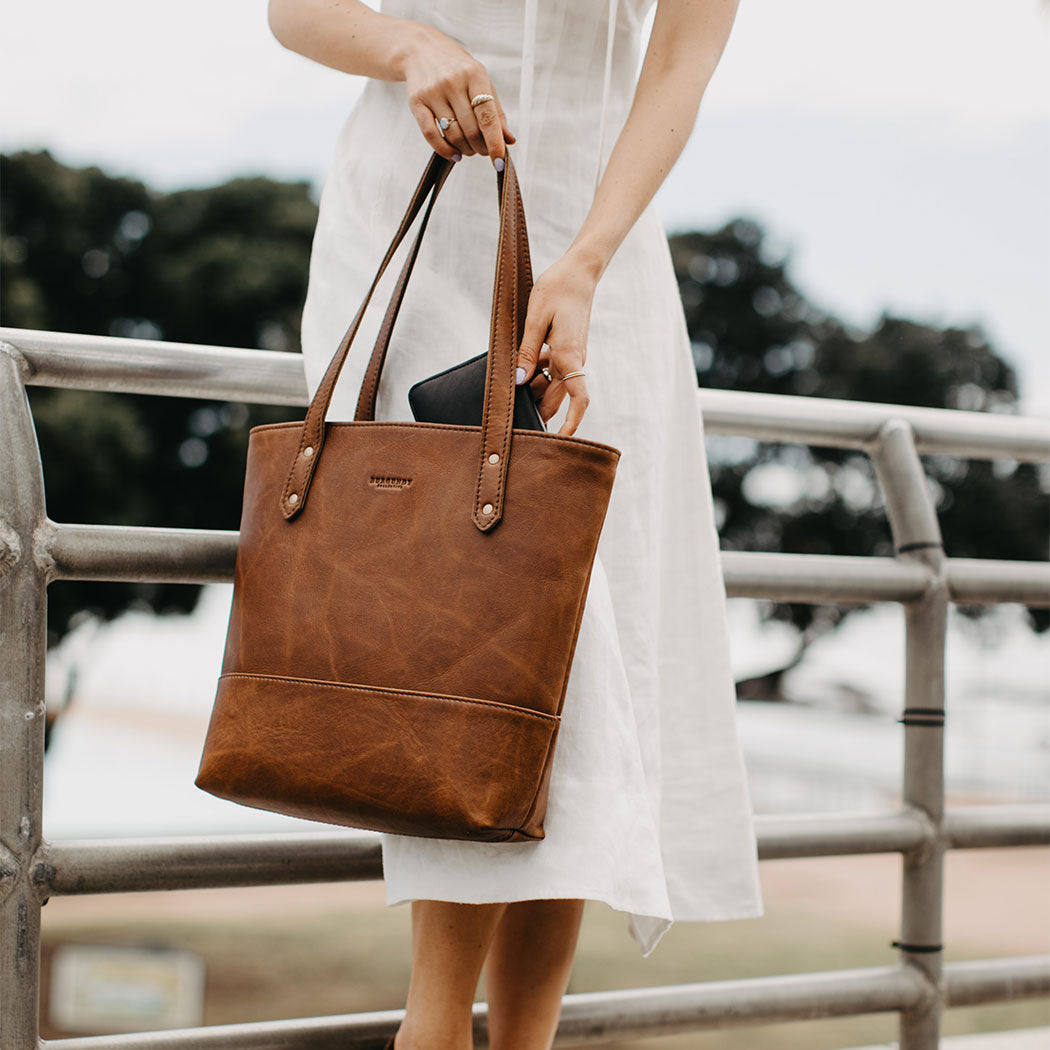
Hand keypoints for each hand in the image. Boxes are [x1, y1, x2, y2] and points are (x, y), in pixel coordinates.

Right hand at [400, 24, 514, 164]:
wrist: (421, 50)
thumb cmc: (457, 69)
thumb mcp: (481, 81)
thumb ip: (495, 111)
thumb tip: (508, 140)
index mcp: (474, 75)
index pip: (487, 116)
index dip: (495, 143)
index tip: (500, 162)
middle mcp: (452, 82)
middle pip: (471, 130)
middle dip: (480, 148)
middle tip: (481, 150)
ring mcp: (433, 92)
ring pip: (453, 135)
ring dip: (465, 149)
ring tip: (468, 149)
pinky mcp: (416, 102)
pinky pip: (431, 135)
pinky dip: (445, 150)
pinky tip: (454, 154)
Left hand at [515, 252, 597, 437]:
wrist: (577, 272)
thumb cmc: (557, 290)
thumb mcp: (536, 319)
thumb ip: (528, 352)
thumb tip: (521, 381)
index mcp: (569, 356)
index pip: (579, 399)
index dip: (572, 423)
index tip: (562, 441)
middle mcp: (574, 360)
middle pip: (558, 398)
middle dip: (539, 409)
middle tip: (513, 416)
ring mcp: (571, 356)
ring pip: (553, 385)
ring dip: (535, 389)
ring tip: (511, 384)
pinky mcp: (566, 350)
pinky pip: (552, 370)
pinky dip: (537, 373)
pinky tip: (520, 365)